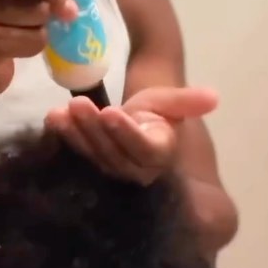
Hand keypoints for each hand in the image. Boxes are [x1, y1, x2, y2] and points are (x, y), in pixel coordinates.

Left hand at [44, 85, 217, 184]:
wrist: (137, 119)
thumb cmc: (156, 111)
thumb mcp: (170, 101)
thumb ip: (189, 101)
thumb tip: (215, 97)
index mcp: (160, 154)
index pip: (144, 149)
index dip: (126, 134)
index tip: (111, 112)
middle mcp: (137, 169)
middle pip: (113, 153)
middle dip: (94, 129)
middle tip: (78, 103)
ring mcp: (111, 170)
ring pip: (93, 155)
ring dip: (76, 133)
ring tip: (63, 110)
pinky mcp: (91, 166)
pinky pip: (77, 153)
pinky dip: (63, 137)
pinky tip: (52, 119)